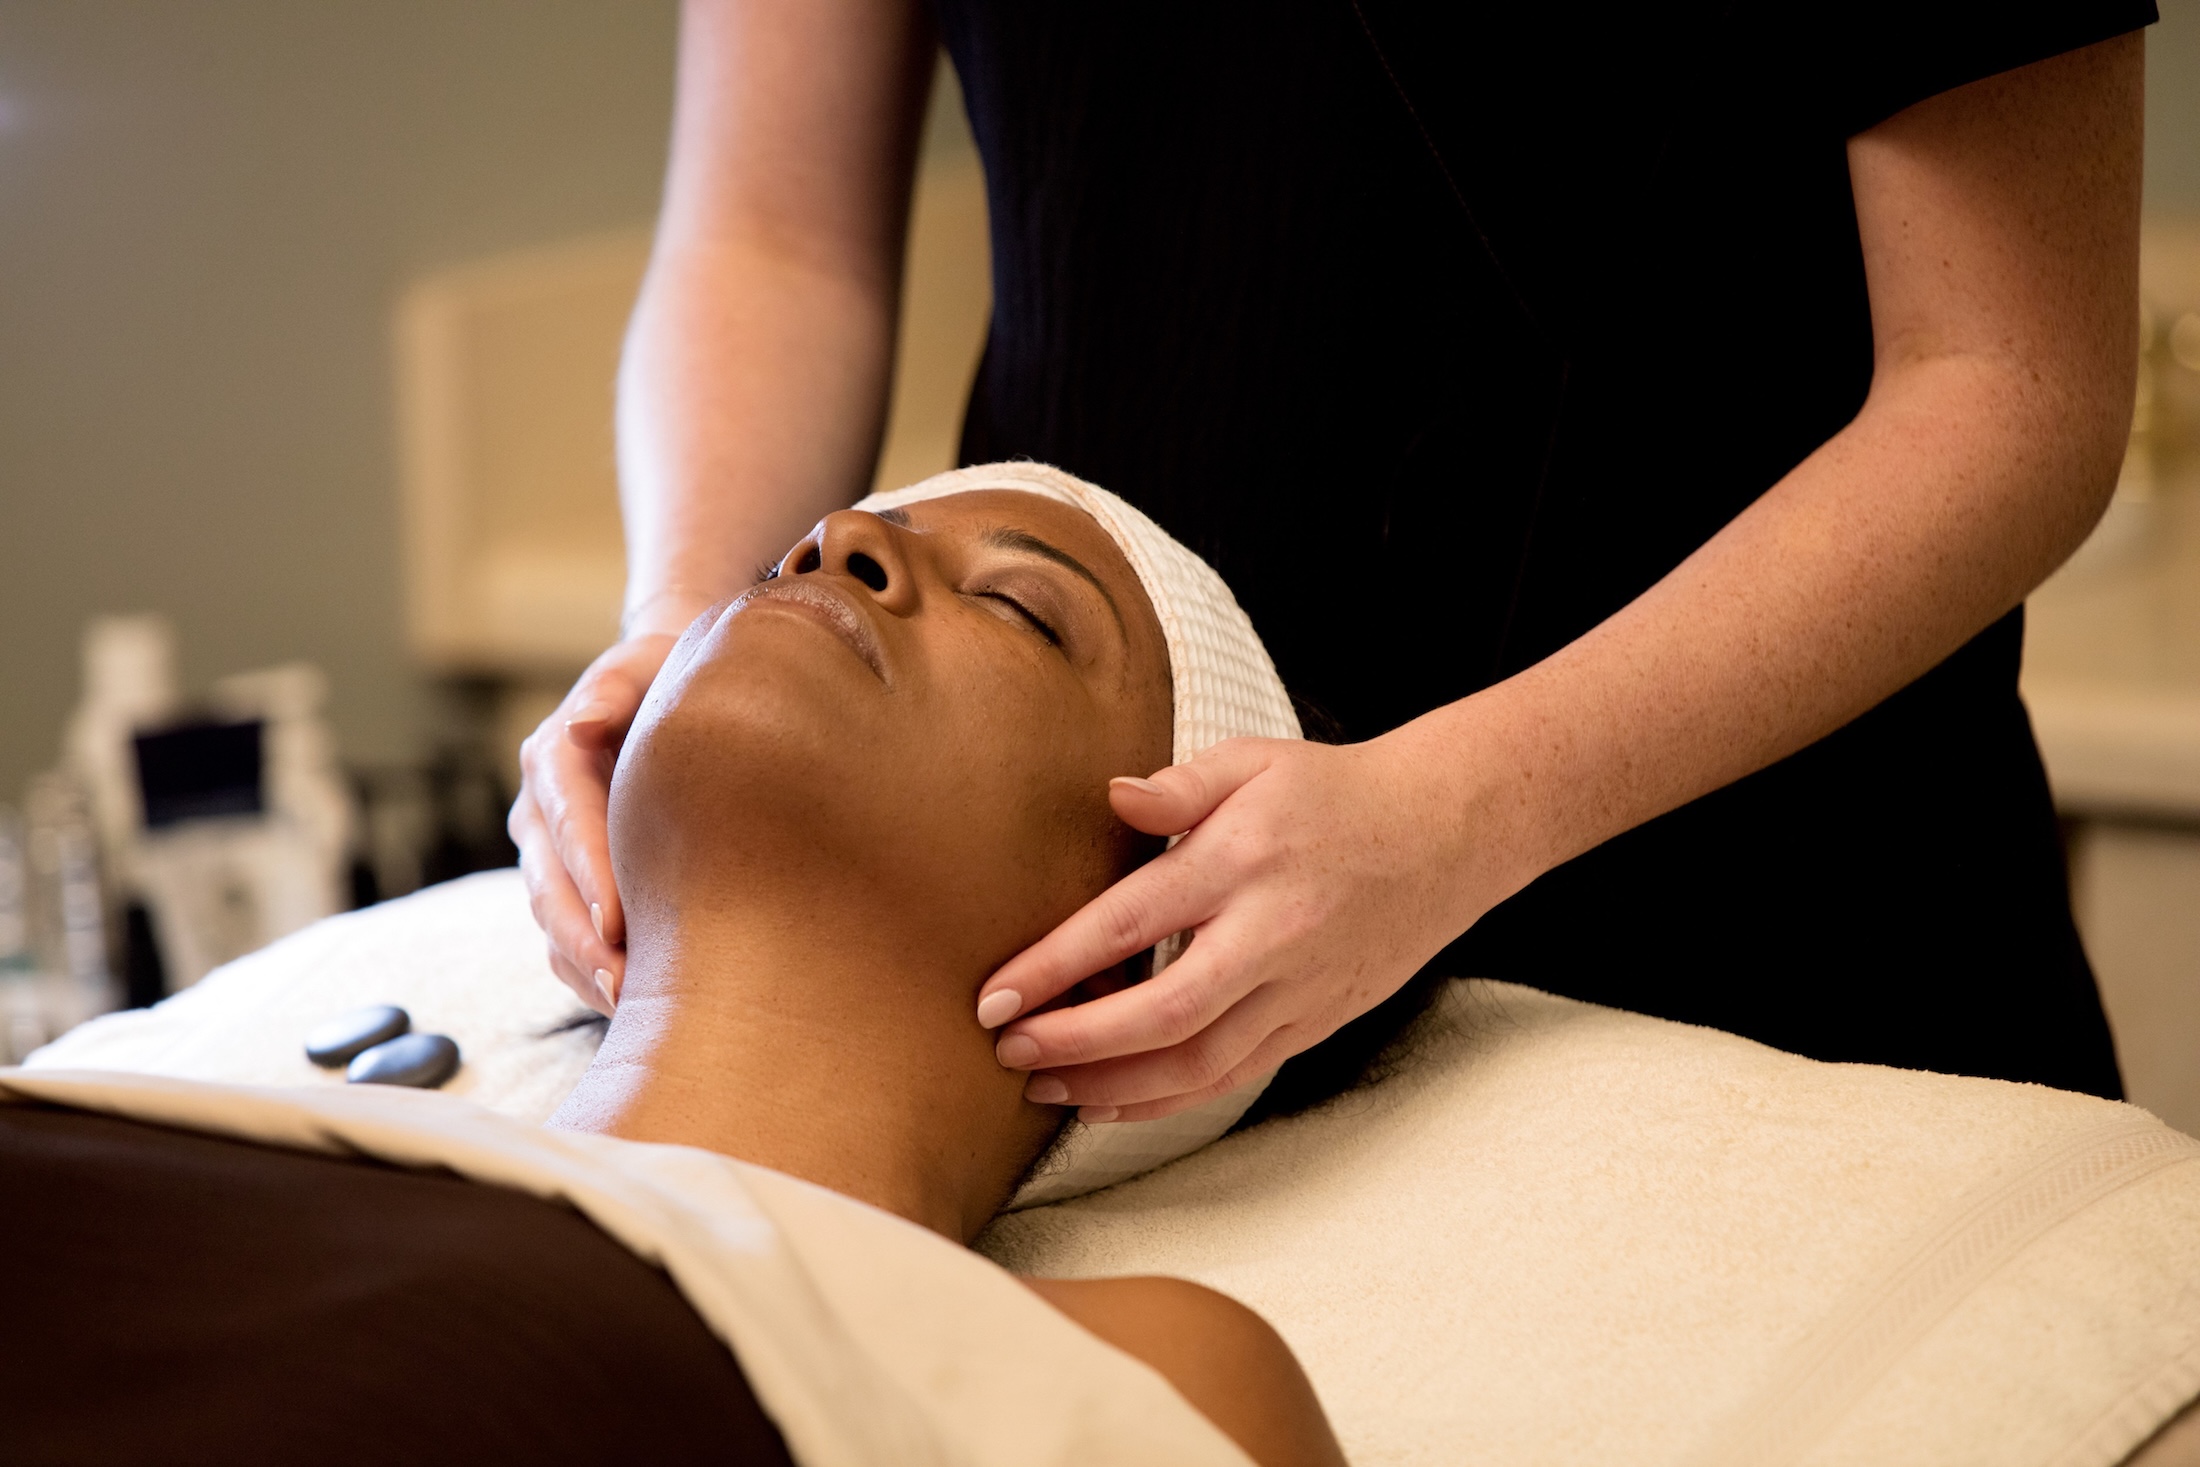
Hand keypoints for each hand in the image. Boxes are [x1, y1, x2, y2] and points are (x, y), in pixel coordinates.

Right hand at [510, 597, 709, 1013]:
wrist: (661, 692)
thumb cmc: (665, 678)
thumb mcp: (643, 668)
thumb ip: (613, 692)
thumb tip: (582, 721)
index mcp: (554, 758)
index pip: (568, 821)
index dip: (588, 873)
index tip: (616, 920)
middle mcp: (540, 813)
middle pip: (549, 887)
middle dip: (583, 940)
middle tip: (625, 983)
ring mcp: (548, 857)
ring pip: (553, 925)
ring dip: (586, 970)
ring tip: (631, 1009)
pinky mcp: (567, 888)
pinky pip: (567, 944)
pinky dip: (593, 977)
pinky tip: (636, 1008)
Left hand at [974, 734, 1499, 1122]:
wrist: (1444, 834)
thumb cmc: (1332, 792)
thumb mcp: (1254, 761)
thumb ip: (1179, 785)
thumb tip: (1110, 794)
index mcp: (1241, 861)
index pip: (1130, 923)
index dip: (1055, 967)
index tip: (993, 996)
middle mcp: (1270, 934)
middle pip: (1163, 1012)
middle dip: (1075, 1043)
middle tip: (1006, 1053)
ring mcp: (1298, 988)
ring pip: (1199, 1063)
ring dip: (1113, 1088)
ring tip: (1043, 1089)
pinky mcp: (1316, 1022)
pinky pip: (1234, 1077)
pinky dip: (1168, 1101)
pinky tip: (1111, 1104)